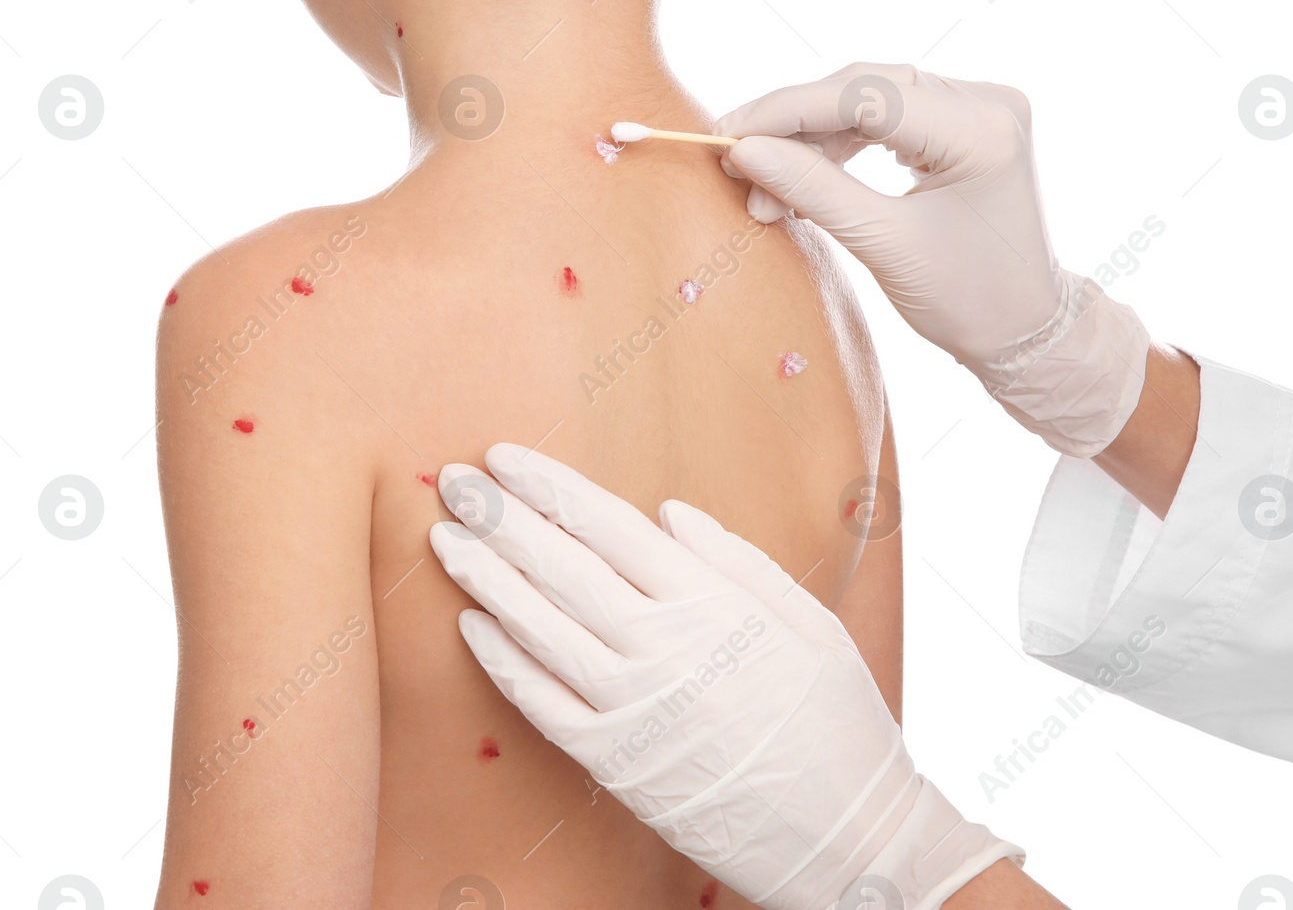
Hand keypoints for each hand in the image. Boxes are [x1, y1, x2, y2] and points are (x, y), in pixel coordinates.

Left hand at [429, 444, 1022, 909]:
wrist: (847, 835)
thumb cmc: (837, 721)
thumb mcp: (809, 622)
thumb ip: (737, 560)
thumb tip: (667, 512)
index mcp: (711, 601)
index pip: (608, 525)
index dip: (550, 487)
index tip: (504, 456)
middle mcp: (662, 646)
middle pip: (562, 567)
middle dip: (502, 518)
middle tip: (454, 483)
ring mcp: (632, 706)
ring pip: (540, 627)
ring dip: (487, 579)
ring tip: (445, 541)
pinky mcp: (613, 763)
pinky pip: (543, 703)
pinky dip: (503, 662)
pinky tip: (472, 626)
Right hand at [717, 63, 1148, 457]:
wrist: (1026, 328)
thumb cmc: (966, 300)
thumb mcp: (882, 246)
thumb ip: (813, 189)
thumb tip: (743, 150)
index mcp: (980, 132)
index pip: (864, 95)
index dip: (786, 111)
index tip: (728, 134)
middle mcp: (987, 103)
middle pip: (865, 87)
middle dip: (794, 124)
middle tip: (736, 160)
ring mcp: (981, 106)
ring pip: (871, 97)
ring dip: (812, 135)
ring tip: (765, 183)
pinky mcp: (966, 120)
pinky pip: (889, 113)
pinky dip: (842, 140)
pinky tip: (804, 171)